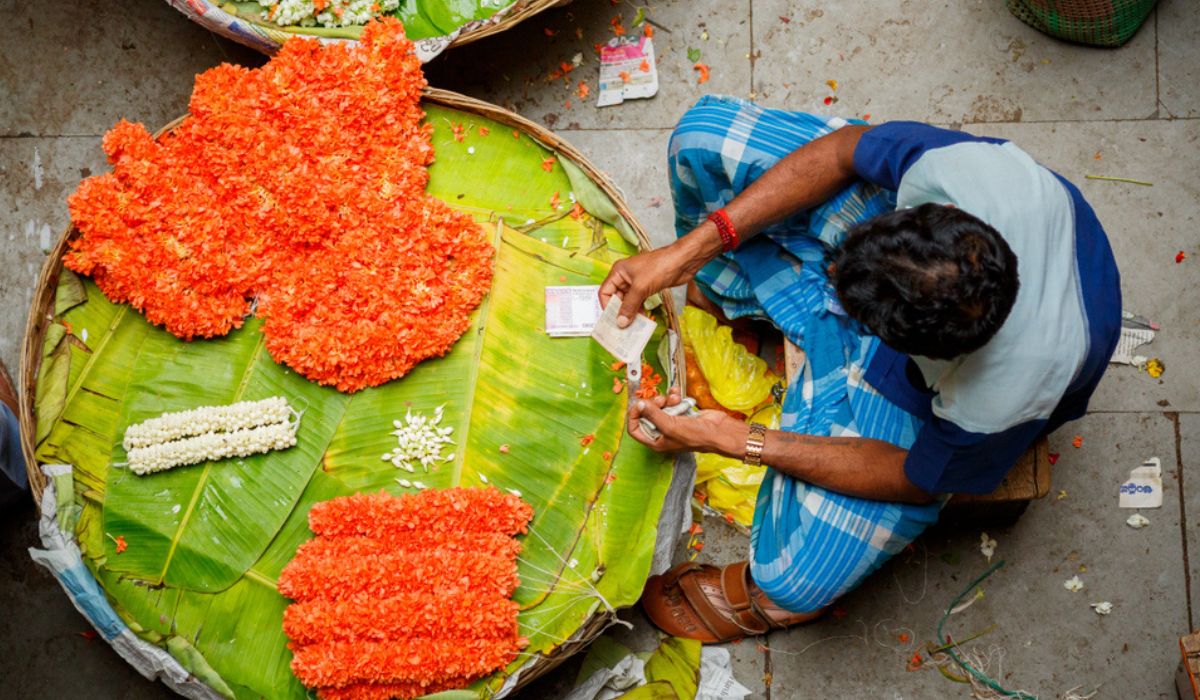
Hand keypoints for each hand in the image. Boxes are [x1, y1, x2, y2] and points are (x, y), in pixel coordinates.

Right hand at [598, 244, 695, 327]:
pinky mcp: (647, 287)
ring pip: (628, 301)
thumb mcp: (640, 288)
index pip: (605, 291)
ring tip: (631, 326)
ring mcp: (637, 282)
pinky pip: (638, 301)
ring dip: (629, 312)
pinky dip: (639, 310)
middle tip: (621, 327)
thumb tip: (620, 322)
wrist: (682, 262)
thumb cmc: (660, 267)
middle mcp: (625, 277)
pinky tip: (642, 319)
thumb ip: (629, 306)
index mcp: (619, 272)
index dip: (606, 305)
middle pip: (616, 297)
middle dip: (618, 311)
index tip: (611, 320)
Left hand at [628, 387, 749, 455]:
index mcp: (656, 441)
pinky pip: (671, 401)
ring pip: (660, 405)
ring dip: (666, 398)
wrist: (719, 431)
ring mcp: (672, 421)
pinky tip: (678, 394)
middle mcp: (662, 432)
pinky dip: (674, 396)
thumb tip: (639, 404)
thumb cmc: (696, 436)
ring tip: (674, 398)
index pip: (635, 429)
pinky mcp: (681, 412)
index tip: (639, 404)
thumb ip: (653, 415)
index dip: (634, 416)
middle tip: (660, 400)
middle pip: (646, 414)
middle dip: (652, 404)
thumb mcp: (670, 426)